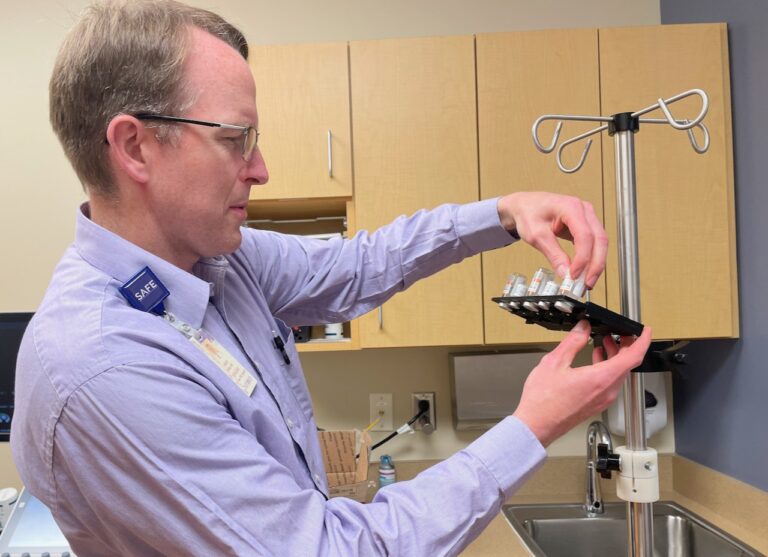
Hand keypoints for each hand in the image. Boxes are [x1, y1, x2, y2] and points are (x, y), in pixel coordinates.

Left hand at [497, 192, 607, 287]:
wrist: (525, 206)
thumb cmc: (529, 213)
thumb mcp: (536, 235)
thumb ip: (553, 254)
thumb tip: (565, 272)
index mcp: (571, 207)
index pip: (584, 235)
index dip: (582, 258)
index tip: (574, 275)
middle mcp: (584, 210)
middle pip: (599, 239)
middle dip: (595, 264)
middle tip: (587, 283)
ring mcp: (587, 217)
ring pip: (600, 243)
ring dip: (596, 264)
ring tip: (586, 282)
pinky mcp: (586, 225)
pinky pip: (594, 243)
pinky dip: (591, 258)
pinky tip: (585, 272)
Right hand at [512, 320, 650, 446]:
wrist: (536, 425)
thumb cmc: (543, 401)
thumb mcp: (555, 362)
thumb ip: (573, 342)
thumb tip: (583, 328)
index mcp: (601, 378)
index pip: (634, 357)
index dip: (643, 341)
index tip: (645, 331)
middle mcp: (607, 391)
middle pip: (628, 365)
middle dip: (625, 346)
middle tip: (619, 334)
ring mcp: (603, 400)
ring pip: (619, 374)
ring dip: (615, 357)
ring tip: (604, 344)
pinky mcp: (597, 405)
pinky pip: (611, 383)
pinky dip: (608, 368)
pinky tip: (595, 362)